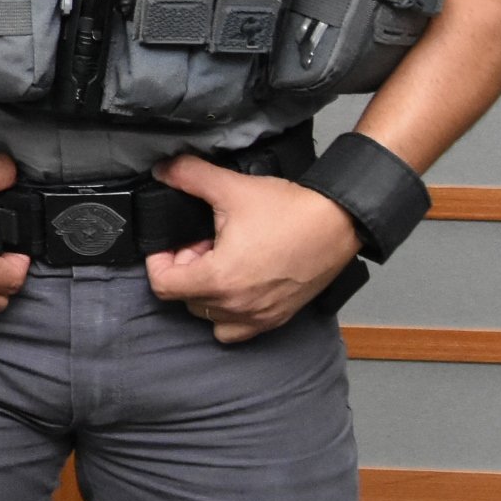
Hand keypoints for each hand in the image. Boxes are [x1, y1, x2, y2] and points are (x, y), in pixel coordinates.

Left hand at [146, 156, 362, 343]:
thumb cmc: (290, 211)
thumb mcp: (231, 187)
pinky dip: (228, 313)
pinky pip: (235, 330)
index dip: (160, 260)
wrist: (340, 223)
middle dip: (186, 269)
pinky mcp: (277, 318)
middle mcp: (236, 306)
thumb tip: (162, 170)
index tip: (172, 244)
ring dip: (206, 290)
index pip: (163, 285)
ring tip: (223, 260)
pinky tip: (238, 284)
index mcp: (219, 279)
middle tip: (203, 243)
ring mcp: (258, 316)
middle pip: (184, 298)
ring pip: (208, 314)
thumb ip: (188, 176)